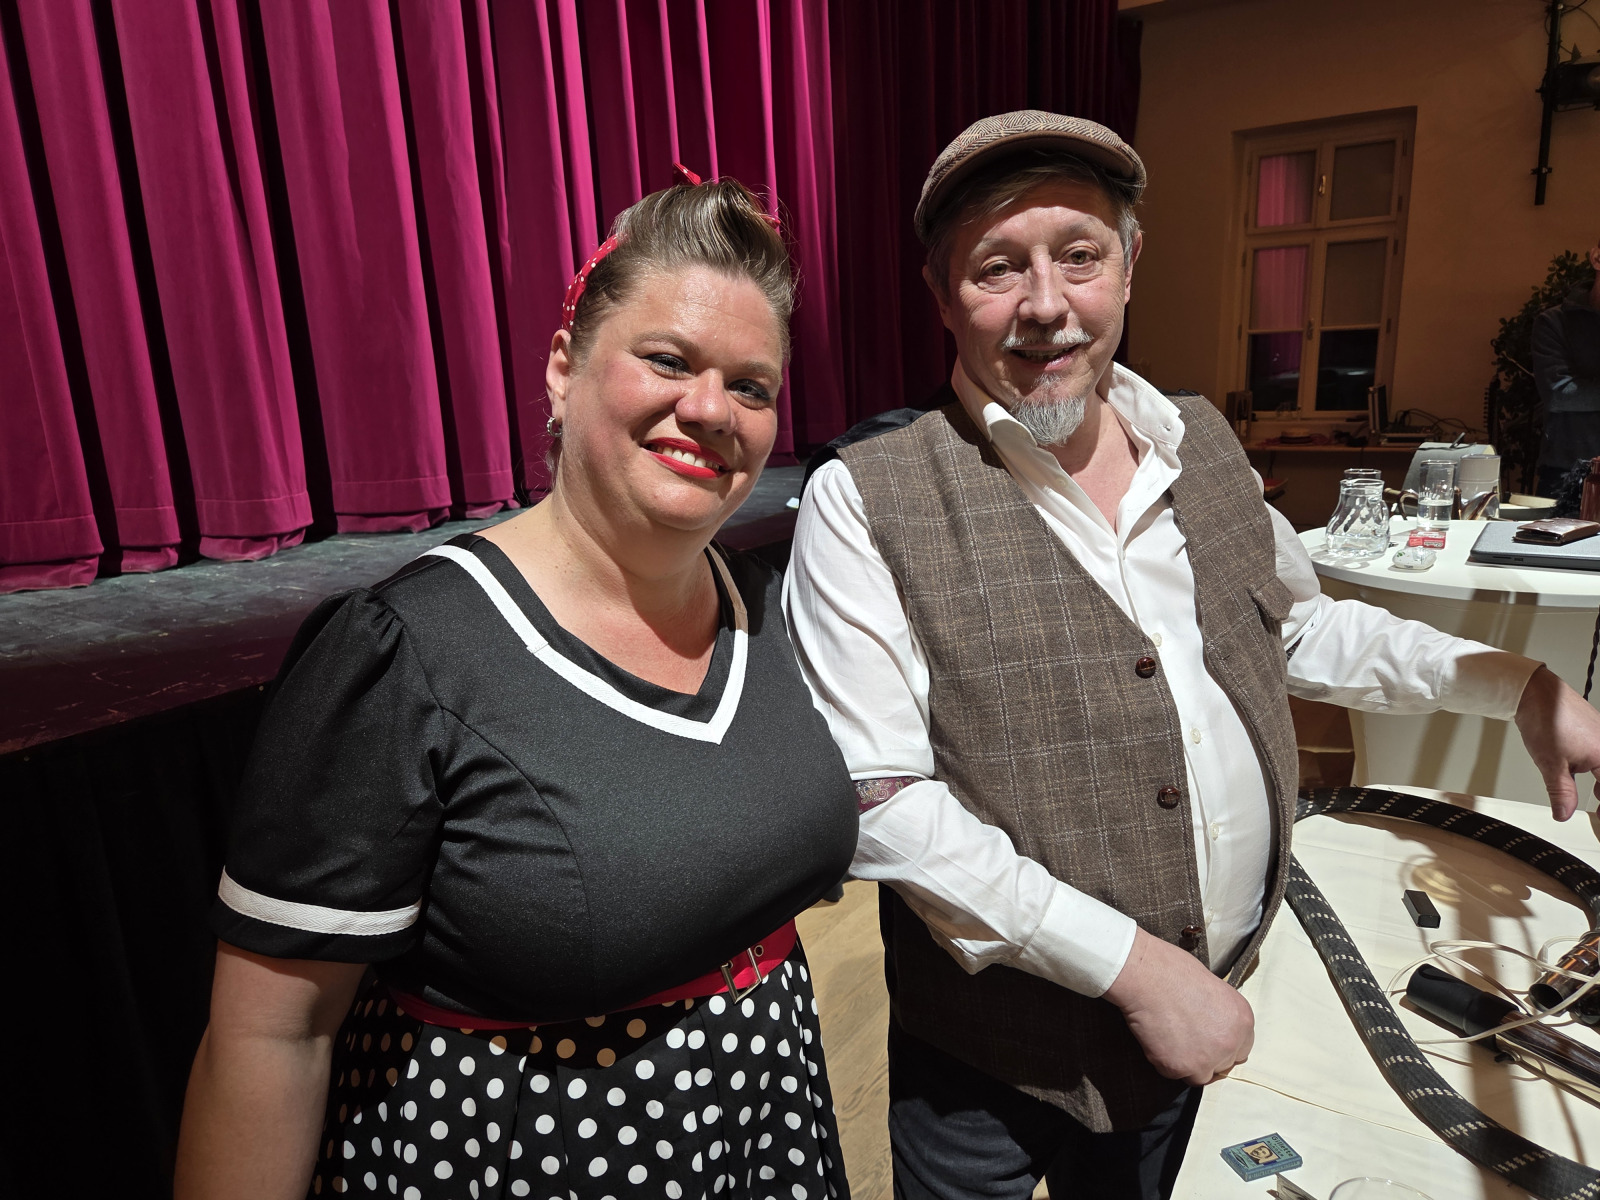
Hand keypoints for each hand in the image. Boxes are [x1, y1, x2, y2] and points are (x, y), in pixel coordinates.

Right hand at [1103, 928, 1253, 1085]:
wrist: (1147, 976)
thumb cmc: (1173, 971)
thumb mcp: (1214, 988)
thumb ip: (1220, 1015)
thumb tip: (1212, 1027)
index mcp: (1242, 1020)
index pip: (1241, 1049)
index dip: (1222, 1045)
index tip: (1207, 1040)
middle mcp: (1230, 1043)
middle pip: (1223, 1064)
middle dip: (1206, 1056)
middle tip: (1185, 1039)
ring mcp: (1206, 1058)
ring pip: (1200, 1075)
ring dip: (1186, 1063)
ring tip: (1169, 1038)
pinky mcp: (1180, 1067)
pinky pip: (1173, 1073)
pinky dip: (1163, 1061)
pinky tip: (1156, 1038)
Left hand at [1514, 665, 1599, 820]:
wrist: (1536, 693)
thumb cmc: (1547, 720)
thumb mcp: (1552, 765)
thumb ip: (1562, 792)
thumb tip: (1564, 814)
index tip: (1598, 819)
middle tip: (1597, 812)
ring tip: (1594, 794)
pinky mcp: (1595, 731)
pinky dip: (1598, 769)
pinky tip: (1588, 775)